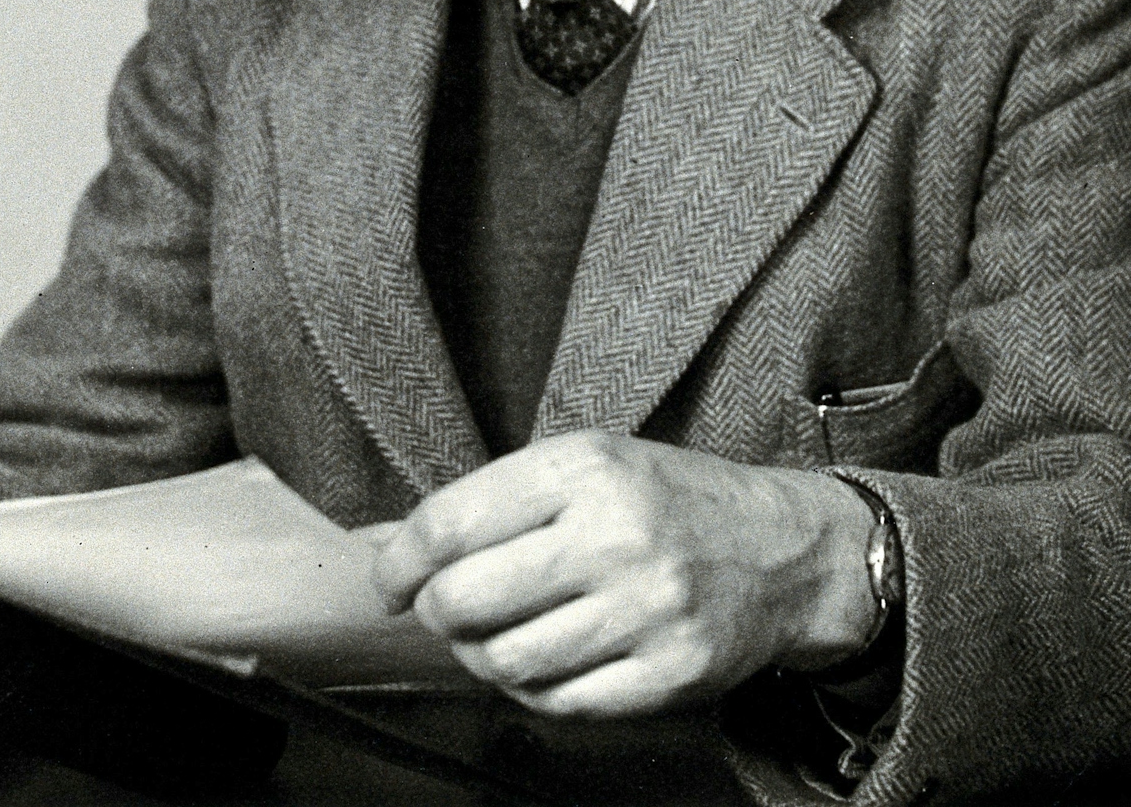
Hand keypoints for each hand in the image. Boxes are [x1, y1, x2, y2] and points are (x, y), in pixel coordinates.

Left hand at [374, 432, 876, 717]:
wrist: (783, 549)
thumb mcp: (588, 466)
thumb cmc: (668, 501)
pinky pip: (562, 704)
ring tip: (498, 635)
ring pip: (508, 661)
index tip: (388, 580)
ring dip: (482, 657)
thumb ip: (496, 502)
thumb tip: (390, 546)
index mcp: (585, 468)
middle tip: (445, 610)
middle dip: (437, 614)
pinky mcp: (672, 672)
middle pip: (467, 600)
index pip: (452, 522)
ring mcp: (647, 608)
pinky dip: (535, 691)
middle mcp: (615, 534)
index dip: (400, 561)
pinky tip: (547, 661)